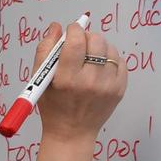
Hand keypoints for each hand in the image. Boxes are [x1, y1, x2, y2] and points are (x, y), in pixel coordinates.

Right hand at [34, 21, 127, 160]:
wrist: (72, 133)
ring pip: (109, 49)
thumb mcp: (39, 80)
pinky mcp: (120, 89)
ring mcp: (108, 86)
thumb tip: (56, 26)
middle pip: (95, 40)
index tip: (71, 31)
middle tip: (80, 46)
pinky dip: (110, 60)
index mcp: (67, 79)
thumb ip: (45, 50)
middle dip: (86, 37)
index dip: (74, 30)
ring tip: (90, 58)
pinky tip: (100, 68)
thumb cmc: (53, 106)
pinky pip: (120, 61)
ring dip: (99, 48)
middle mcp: (89, 82)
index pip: (76, 41)